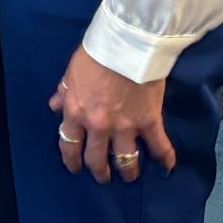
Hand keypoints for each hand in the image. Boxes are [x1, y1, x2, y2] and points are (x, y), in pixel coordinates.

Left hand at [49, 45, 175, 182]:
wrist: (125, 44)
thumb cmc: (95, 54)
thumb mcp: (71, 72)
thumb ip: (64, 93)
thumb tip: (54, 107)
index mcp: (76, 112)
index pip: (69, 145)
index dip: (71, 160)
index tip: (75, 168)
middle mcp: (98, 126)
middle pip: (97, 159)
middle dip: (100, 172)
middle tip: (104, 177)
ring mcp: (125, 126)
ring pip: (125, 160)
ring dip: (127, 172)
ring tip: (129, 176)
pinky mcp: (149, 122)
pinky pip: (159, 146)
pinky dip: (165, 158)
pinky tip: (167, 166)